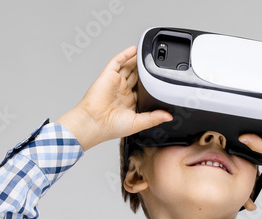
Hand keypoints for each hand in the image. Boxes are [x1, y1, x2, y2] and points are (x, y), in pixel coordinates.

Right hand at [56, 46, 172, 150]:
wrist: (93, 122)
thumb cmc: (110, 127)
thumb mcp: (138, 123)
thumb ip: (154, 118)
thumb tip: (168, 117)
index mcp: (129, 102)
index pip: (143, 89)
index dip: (151, 83)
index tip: (161, 78)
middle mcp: (122, 91)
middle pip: (136, 75)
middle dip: (144, 69)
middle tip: (155, 62)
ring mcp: (115, 82)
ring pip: (128, 66)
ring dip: (137, 60)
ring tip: (147, 53)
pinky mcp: (108, 75)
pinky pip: (118, 61)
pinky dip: (125, 54)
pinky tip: (134, 49)